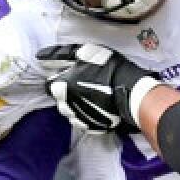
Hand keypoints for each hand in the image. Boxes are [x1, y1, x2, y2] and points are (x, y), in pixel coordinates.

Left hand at [37, 43, 159, 132]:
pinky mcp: (92, 127)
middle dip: (67, 93)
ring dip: (77, 105)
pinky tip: (98, 107)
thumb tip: (51, 56)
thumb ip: (67, 55)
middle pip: (60, 100)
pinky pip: (85, 121)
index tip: (67, 75)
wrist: (130, 92)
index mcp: (61, 87)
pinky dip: (89, 115)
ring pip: (72, 112)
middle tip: (81, 85)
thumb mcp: (89, 53)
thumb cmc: (109, 70)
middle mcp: (66, 106)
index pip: (49, 85)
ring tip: (91, 97)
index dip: (58, 79)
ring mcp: (79, 119)